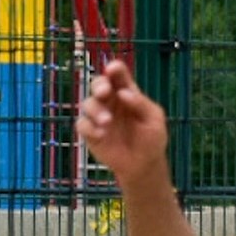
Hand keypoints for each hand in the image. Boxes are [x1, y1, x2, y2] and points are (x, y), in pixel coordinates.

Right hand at [76, 60, 167, 186]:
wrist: (144, 166)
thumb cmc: (152, 138)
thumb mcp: (154, 119)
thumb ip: (140, 104)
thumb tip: (123, 93)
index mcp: (127, 92)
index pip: (118, 75)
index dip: (114, 69)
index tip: (113, 69)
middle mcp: (110, 101)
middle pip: (98, 84)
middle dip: (99, 85)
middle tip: (105, 92)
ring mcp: (98, 116)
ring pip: (88, 103)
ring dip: (95, 110)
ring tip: (107, 121)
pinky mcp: (90, 133)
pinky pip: (82, 124)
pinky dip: (89, 127)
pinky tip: (101, 134)